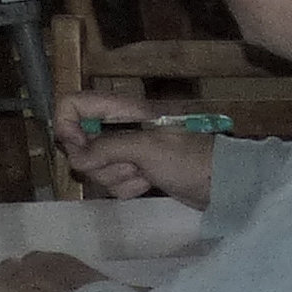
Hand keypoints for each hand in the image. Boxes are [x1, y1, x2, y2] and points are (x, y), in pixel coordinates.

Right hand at [54, 94, 217, 205]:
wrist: (224, 185)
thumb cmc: (190, 159)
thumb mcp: (147, 148)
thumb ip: (107, 148)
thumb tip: (75, 158)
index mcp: (121, 109)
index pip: (73, 104)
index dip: (67, 126)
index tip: (79, 147)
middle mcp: (120, 128)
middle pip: (81, 144)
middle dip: (101, 162)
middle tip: (130, 165)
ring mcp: (128, 152)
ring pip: (97, 167)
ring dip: (119, 177)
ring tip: (145, 174)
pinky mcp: (138, 173)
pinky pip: (114, 182)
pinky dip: (129, 187)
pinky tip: (150, 184)